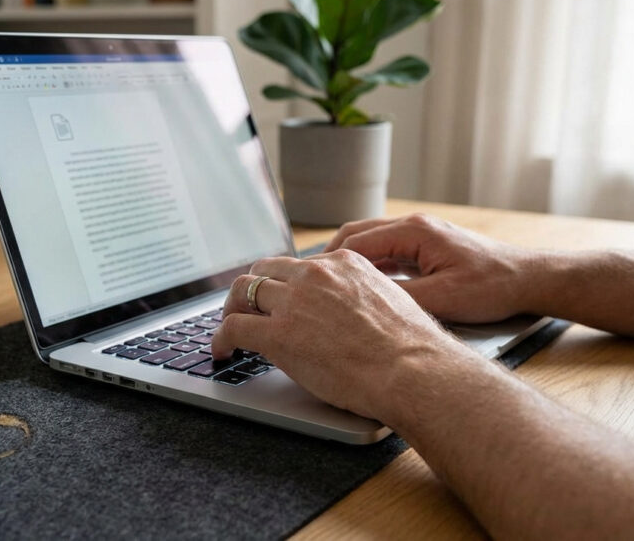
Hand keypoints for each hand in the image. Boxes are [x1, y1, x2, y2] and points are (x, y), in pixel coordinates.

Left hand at [211, 249, 472, 423]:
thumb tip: (348, 316)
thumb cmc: (411, 349)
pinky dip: (221, 337)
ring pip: (245, 291)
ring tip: (229, 326)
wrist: (412, 369)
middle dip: (254, 289)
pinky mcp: (278, 333)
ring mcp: (294, 301)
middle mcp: (316, 274)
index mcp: (345, 262)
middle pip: (266, 270)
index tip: (281, 296)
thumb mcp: (390, 301)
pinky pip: (234, 327)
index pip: (300, 265)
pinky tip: (222, 350)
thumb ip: (361, 298)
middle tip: (248, 308)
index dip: (285, 282)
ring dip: (233, 308)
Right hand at [324, 213, 536, 322]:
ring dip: (350, 263)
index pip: (355, 240)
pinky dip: (371, 267)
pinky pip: (388, 253)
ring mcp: (422, 235)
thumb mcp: (442, 299)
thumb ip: (399, 298)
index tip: (307, 281)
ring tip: (330, 288)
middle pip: (357, 235)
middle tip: (310, 283)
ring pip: (372, 243)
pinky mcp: (428, 248)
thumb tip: (362, 304)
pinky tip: (363, 289)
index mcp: (414, 231)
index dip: (328, 262)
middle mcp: (414, 226)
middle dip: (331, 259)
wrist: (529, 280)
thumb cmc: (493, 286)